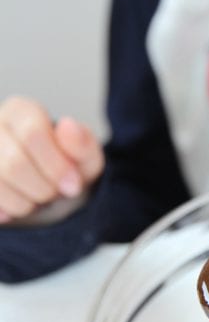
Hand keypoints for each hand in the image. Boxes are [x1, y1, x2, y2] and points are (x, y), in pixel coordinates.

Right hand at [0, 96, 103, 222]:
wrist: (47, 190)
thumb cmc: (65, 168)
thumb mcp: (85, 158)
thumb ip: (82, 143)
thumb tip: (68, 125)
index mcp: (21, 110)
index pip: (33, 133)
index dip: (56, 165)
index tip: (72, 184)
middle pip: (14, 163)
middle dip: (42, 188)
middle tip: (54, 194)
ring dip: (25, 203)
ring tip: (37, 200)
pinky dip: (9, 211)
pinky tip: (19, 206)